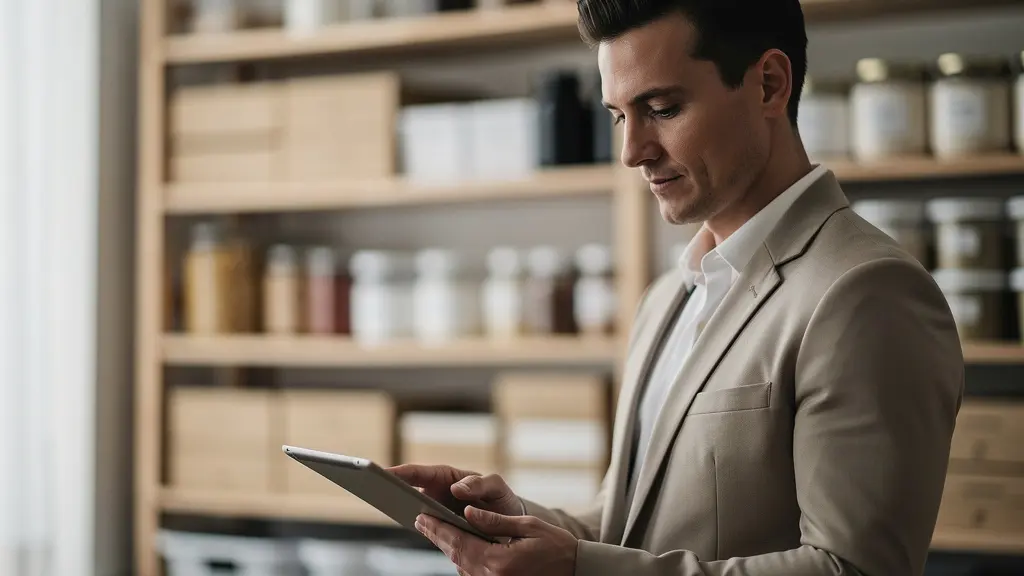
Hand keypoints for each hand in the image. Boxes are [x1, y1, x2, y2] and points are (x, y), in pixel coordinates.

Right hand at [387, 464, 523, 516]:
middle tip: (375, 488)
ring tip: (387, 506)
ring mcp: (437, 510)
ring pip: (414, 508)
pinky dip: (417, 525)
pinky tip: (412, 526)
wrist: (509, 523)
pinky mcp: (440, 527)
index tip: (385, 472)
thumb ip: (480, 484)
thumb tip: (458, 488)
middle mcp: (438, 492)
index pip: (420, 472)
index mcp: (448, 478)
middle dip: (392, 487)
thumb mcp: (496, 487)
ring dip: (400, 507)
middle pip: (409, 488)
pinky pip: (425, 525)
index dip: (402, 471)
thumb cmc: (500, 500)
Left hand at [416, 506, 576, 575]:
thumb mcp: (528, 527)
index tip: (421, 517)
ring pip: (462, 566)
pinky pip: (473, 574)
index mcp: (497, 562)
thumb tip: (468, 511)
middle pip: (455, 555)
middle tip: (421, 521)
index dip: (438, 528)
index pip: (458, 542)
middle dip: (438, 536)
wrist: (577, 572)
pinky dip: (464, 558)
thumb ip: (494, 521)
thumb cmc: (557, 549)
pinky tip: (460, 546)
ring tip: (437, 529)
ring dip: (450, 548)